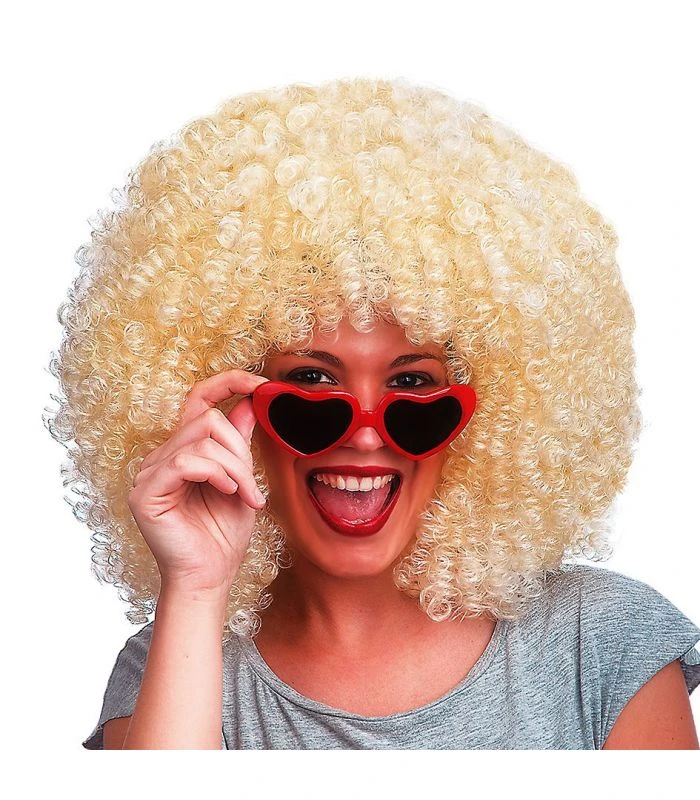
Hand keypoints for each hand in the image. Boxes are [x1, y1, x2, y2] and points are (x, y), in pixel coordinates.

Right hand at [127, 369, 269, 600]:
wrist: (210, 577)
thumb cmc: (223, 534)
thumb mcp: (241, 480)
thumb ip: (240, 442)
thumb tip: (250, 401)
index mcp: (185, 449)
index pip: (199, 399)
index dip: (229, 382)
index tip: (262, 384)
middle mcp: (163, 456)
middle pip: (208, 419)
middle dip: (241, 450)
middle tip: (253, 486)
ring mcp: (149, 472)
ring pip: (202, 440)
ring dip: (235, 468)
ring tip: (246, 497)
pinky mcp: (145, 492)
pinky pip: (186, 462)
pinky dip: (215, 474)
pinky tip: (228, 493)